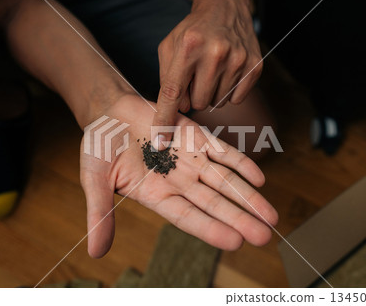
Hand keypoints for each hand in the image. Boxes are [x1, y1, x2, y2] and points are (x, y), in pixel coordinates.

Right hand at [80, 95, 276, 257]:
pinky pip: (223, 151)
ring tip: (270, 214)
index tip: (234, 242)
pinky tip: (260, 178)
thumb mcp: (95, 180)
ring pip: (224, 180)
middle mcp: (179, 181)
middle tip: (264, 236)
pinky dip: (241, 163)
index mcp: (156, 196)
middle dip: (239, 219)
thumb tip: (96, 253)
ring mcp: (191, 159)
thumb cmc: (99, 146)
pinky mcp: (197, 137)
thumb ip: (100, 212)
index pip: (188, 217)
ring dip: (247, 196)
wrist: (110, 111)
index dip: (210, 229)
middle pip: (213, 203)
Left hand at [153, 0, 261, 147]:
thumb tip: (177, 111)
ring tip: (212, 70)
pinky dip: (228, 91)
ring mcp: (238, 60)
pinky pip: (235, 99)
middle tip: (197, 76)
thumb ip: (167, 79)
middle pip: (198, 103)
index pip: (173, 92)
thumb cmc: (193, 31)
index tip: (160, 142)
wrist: (226, 7)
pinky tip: (226, 72)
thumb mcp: (169, 47)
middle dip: (194, 96)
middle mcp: (215, 53)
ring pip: (217, 103)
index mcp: (189, 46)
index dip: (165, 119)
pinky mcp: (255, 67)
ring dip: (211, 93)